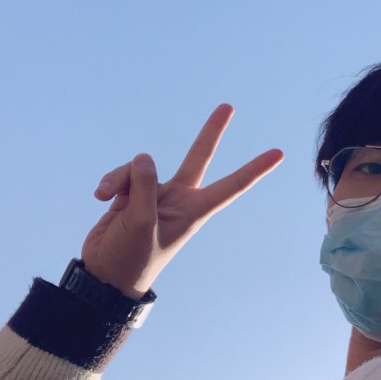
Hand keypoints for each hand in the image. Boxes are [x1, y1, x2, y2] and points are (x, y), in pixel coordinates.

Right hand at [82, 105, 282, 298]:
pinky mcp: (133, 193)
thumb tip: (144, 157)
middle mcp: (180, 199)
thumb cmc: (131, 258)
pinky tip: (102, 197)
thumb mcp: (140, 224)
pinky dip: (111, 182)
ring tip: (110, 200)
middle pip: (198, 157)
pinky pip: (124, 174)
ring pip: (142, 167)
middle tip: (229, 106)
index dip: (254, 169)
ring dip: (122, 178)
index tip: (278, 154)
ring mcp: (156, 194)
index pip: (232, 186)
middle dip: (211, 132)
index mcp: (194, 211)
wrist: (104, 273)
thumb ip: (144, 187)